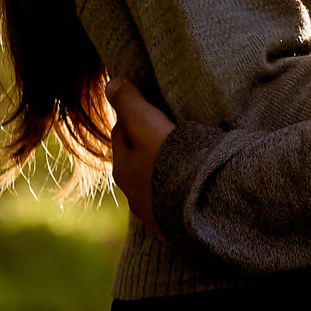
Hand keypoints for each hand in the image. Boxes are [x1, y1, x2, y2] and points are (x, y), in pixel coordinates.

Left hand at [106, 78, 173, 237]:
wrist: (199, 206)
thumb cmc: (171, 160)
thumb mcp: (147, 124)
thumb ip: (129, 103)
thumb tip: (111, 83)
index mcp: (122, 168)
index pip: (121, 132)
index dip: (133, 116)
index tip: (151, 105)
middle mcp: (132, 194)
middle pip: (135, 160)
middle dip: (146, 145)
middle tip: (168, 129)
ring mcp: (152, 213)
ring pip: (153, 183)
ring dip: (162, 171)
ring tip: (183, 158)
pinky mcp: (173, 227)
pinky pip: (171, 203)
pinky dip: (177, 192)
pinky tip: (189, 187)